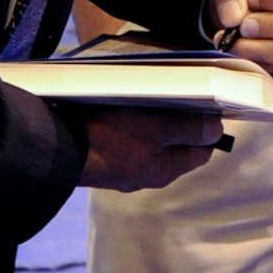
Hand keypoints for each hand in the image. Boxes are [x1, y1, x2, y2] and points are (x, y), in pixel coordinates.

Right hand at [76, 106, 225, 191]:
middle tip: (178, 96)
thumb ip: (187, 131)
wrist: (56, 150)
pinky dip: (133, 128)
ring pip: (152, 146)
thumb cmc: (107, 138)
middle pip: (177, 148)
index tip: (207, 105)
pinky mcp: (105, 161)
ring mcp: (125, 171)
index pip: (201, 152)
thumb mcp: (153, 129)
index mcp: (165, 171)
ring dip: (155, 124)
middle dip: (181, 124)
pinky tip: (125, 111)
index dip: (208, 129)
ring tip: (150, 100)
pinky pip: (129, 144)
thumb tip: (216, 130)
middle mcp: (148, 176)